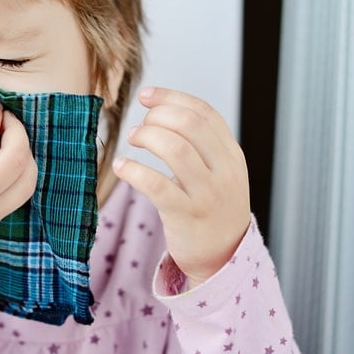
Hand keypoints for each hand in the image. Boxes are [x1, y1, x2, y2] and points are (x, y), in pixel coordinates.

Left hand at [112, 87, 250, 287]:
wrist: (223, 257)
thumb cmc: (211, 208)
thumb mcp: (219, 172)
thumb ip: (200, 144)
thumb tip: (159, 110)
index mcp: (232, 154)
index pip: (204, 112)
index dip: (171, 97)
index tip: (145, 96)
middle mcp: (224, 171)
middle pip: (190, 125)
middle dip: (158, 117)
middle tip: (140, 128)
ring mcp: (207, 194)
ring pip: (175, 149)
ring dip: (147, 138)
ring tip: (133, 143)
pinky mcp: (186, 216)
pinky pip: (156, 185)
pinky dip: (133, 170)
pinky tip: (121, 166)